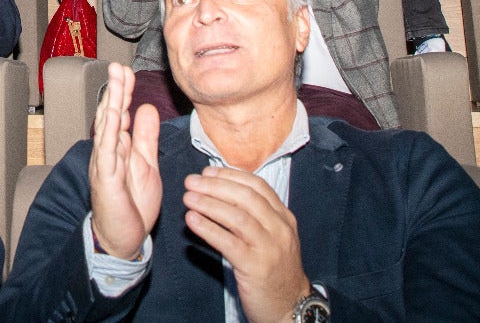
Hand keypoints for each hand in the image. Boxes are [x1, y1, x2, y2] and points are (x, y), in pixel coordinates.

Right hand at [88, 63, 162, 260]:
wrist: (122, 238)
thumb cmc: (132, 203)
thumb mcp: (146, 164)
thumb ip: (146, 137)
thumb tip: (147, 108)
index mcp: (119, 147)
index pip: (121, 113)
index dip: (124, 91)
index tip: (127, 71)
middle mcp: (108, 151)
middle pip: (111, 114)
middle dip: (116, 90)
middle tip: (117, 66)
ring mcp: (104, 164)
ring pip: (107, 128)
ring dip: (112, 103)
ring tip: (115, 82)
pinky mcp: (106, 179)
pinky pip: (107, 153)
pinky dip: (110, 133)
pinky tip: (113, 116)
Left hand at [182, 166, 310, 322]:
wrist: (290, 306)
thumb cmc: (274, 269)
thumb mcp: (272, 237)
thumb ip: (254, 215)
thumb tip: (220, 190)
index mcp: (284, 218)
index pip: (258, 186)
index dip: (230, 176)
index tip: (207, 172)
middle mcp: (280, 230)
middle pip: (246, 198)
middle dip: (215, 186)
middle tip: (191, 182)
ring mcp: (270, 248)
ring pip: (238, 218)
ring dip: (209, 204)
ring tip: (188, 198)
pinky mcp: (256, 267)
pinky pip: (229, 243)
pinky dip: (208, 229)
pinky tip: (192, 221)